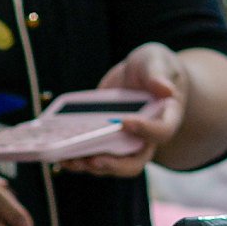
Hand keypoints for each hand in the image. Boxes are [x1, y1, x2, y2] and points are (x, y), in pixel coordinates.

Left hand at [69, 44, 191, 177]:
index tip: (124, 122)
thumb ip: (157, 74)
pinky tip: (60, 154)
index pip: (161, 132)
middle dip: (113, 164)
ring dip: (89, 165)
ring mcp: (124, 142)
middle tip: (94, 159)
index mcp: (165, 118)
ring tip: (68, 159)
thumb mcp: (155, 61)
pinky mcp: (105, 140)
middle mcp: (146, 137)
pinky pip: (93, 155)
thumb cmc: (153, 66)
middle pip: (134, 162)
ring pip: (110, 164)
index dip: (145, 131)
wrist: (139, 74)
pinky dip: (76, 157)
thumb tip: (166, 90)